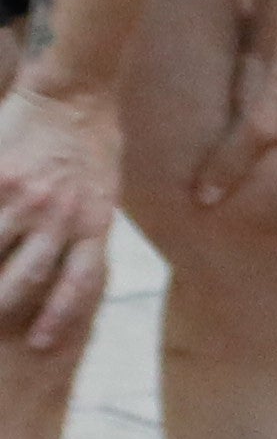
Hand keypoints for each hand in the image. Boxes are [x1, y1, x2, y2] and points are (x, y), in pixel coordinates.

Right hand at [0, 76, 118, 354]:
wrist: (73, 94)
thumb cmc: (93, 145)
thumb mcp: (105, 193)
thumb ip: (85, 232)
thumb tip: (66, 268)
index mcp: (94, 222)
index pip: (77, 282)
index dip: (58, 316)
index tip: (41, 345)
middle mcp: (61, 215)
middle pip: (25, 276)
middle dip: (1, 306)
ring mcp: (25, 197)